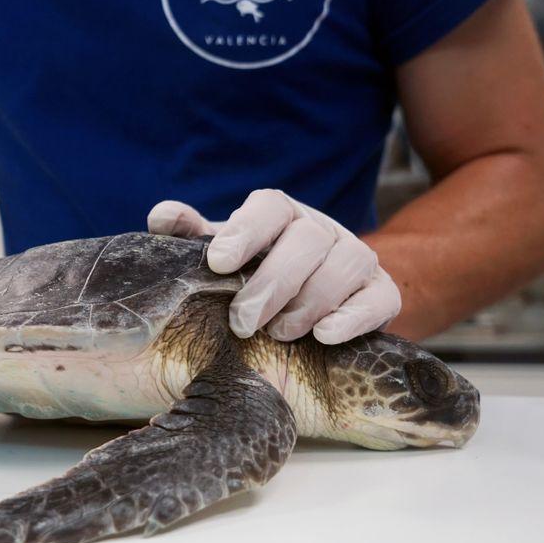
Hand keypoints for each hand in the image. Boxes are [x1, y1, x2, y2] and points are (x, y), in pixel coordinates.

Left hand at [147, 191, 400, 343]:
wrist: (320, 305)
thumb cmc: (257, 277)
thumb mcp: (223, 256)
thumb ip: (193, 237)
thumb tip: (162, 218)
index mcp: (281, 215)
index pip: (270, 206)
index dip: (246, 231)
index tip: (220, 263)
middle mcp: (322, 230)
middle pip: (307, 240)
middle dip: (272, 282)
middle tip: (241, 322)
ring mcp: (356, 259)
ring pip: (345, 266)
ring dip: (309, 302)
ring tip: (278, 333)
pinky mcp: (382, 293)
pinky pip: (379, 299)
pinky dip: (352, 317)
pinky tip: (323, 336)